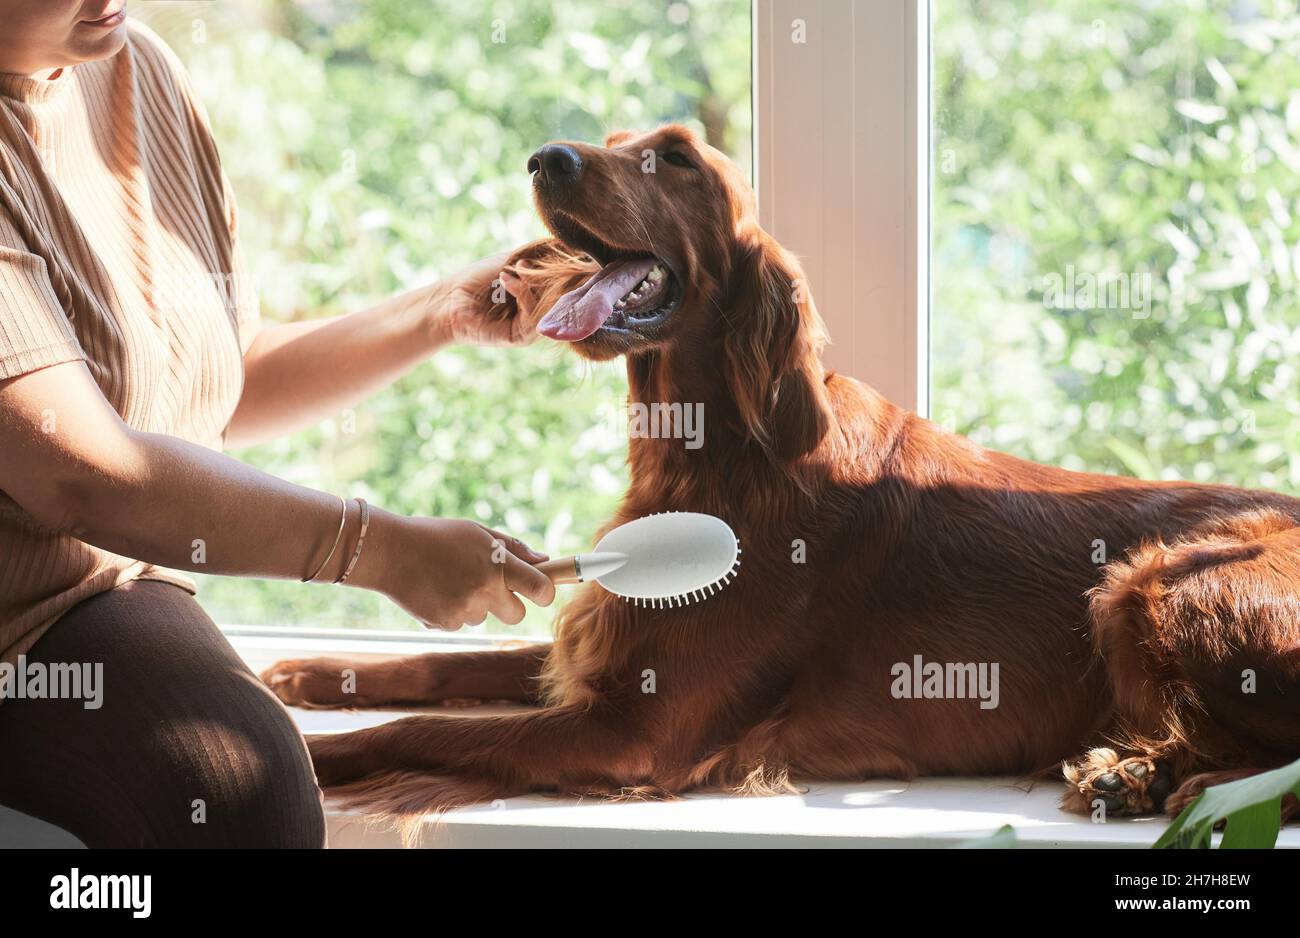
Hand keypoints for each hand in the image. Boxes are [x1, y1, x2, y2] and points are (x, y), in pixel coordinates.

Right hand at [351, 511, 556, 629]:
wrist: (389, 552)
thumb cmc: (436, 536)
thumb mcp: (477, 533)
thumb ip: (513, 549)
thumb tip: (544, 561)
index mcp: (498, 565)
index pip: (541, 589)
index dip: (546, 591)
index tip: (540, 589)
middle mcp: (485, 591)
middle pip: (517, 615)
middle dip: (510, 605)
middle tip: (492, 587)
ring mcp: (464, 611)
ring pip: (484, 617)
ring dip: (475, 604)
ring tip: (450, 580)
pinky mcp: (444, 624)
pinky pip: (459, 623)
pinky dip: (452, 611)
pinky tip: (435, 591)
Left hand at [421, 240, 597, 348]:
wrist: (449, 300)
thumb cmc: (477, 280)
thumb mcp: (513, 261)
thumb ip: (540, 256)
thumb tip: (571, 245)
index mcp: (542, 298)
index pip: (568, 287)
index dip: (572, 272)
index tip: (570, 254)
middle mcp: (540, 314)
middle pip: (564, 299)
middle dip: (555, 277)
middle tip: (541, 259)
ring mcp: (531, 328)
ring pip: (550, 308)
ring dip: (534, 283)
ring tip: (517, 268)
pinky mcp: (520, 337)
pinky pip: (533, 317)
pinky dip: (523, 294)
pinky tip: (508, 279)